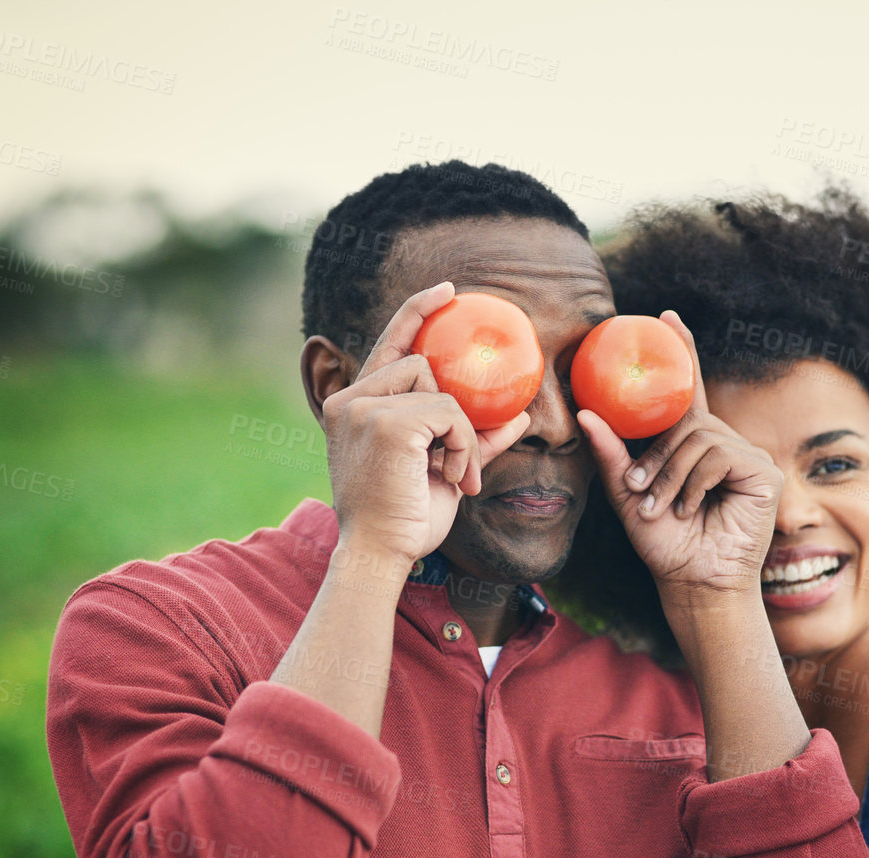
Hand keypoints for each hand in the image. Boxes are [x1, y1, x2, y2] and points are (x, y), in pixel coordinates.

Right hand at [323, 283, 530, 566]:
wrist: (380, 554)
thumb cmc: (406, 520)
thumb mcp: (443, 470)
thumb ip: (473, 438)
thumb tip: (519, 413)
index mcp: (354, 407)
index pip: (389, 345)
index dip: (417, 311)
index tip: (449, 291)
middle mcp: (349, 400)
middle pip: (424, 366)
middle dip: (453, 413)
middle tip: (455, 465)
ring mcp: (364, 408)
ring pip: (442, 391)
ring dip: (462, 436)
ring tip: (453, 475)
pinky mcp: (386, 422)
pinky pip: (451, 413)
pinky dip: (464, 446)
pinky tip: (451, 478)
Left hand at [576, 311, 782, 610]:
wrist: (694, 583)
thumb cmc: (664, 544)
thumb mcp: (627, 496)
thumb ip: (612, 454)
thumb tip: (585, 411)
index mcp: (696, 445)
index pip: (689, 391)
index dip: (682, 352)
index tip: (666, 316)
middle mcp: (725, 444)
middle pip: (687, 420)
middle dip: (656, 454)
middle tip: (640, 489)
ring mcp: (748, 455)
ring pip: (699, 437)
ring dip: (670, 474)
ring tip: (661, 505)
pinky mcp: (763, 472)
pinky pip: (718, 454)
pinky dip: (695, 481)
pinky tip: (692, 507)